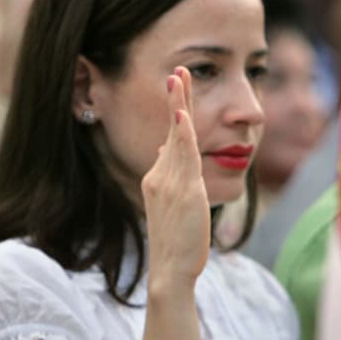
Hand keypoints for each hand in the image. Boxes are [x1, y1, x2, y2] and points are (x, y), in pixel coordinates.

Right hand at [142, 67, 211, 292]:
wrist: (170, 270)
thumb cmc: (178, 242)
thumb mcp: (173, 204)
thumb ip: (171, 176)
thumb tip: (166, 149)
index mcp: (158, 178)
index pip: (170, 138)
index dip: (175, 111)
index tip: (178, 85)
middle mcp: (160, 176)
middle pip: (172, 130)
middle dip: (176, 98)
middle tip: (178, 69)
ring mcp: (169, 183)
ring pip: (177, 138)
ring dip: (178, 106)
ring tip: (178, 78)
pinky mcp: (182, 192)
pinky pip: (182, 158)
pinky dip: (182, 134)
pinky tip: (182, 115)